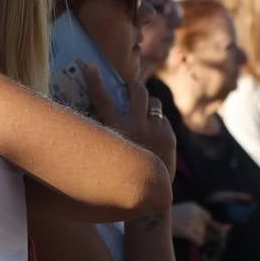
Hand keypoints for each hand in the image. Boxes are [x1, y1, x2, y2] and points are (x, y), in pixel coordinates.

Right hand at [84, 65, 176, 179]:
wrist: (147, 195)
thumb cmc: (119, 176)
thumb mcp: (107, 155)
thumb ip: (105, 137)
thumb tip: (102, 120)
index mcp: (114, 132)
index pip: (102, 99)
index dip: (94, 80)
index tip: (90, 65)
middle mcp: (135, 128)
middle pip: (137, 92)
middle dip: (134, 85)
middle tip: (131, 86)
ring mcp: (155, 131)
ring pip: (154, 103)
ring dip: (148, 104)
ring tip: (144, 112)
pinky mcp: (169, 136)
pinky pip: (163, 120)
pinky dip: (157, 124)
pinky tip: (153, 138)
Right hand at [172, 202, 227, 243]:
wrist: (152, 220)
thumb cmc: (168, 220)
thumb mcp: (184, 215)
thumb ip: (203, 222)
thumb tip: (226, 229)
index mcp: (194, 207)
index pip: (208, 218)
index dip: (211, 226)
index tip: (214, 230)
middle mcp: (195, 213)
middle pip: (207, 228)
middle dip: (205, 233)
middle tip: (196, 234)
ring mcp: (191, 222)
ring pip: (202, 235)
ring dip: (196, 237)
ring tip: (183, 233)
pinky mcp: (187, 230)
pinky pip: (198, 240)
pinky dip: (196, 241)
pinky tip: (190, 239)